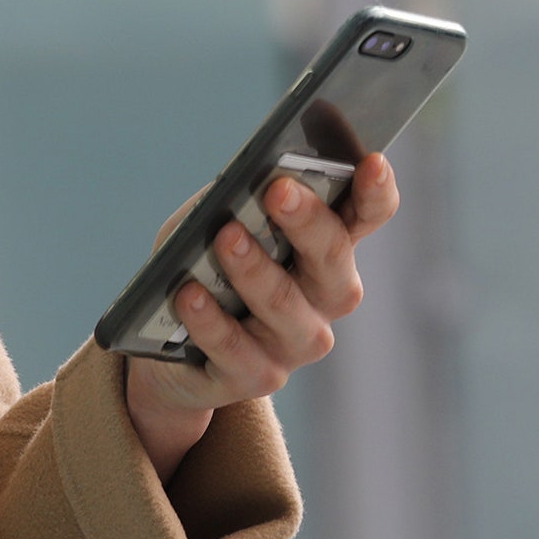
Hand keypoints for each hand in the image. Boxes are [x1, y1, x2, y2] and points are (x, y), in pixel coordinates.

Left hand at [122, 153, 400, 481]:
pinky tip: (190, 295)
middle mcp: (324, 298)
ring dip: (254, 271)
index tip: (373, 161)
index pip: (365, 218)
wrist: (162, 337)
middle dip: (307, 222)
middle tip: (278, 189)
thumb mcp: (212, 219)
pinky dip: (211, 322)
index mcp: (324, 249)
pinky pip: (237, 352)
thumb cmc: (199, 260)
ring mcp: (295, 343)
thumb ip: (234, 200)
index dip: (376, 192)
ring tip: (225, 237)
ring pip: (285, 307)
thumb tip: (246, 181)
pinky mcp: (256, 377)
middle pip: (332, 259)